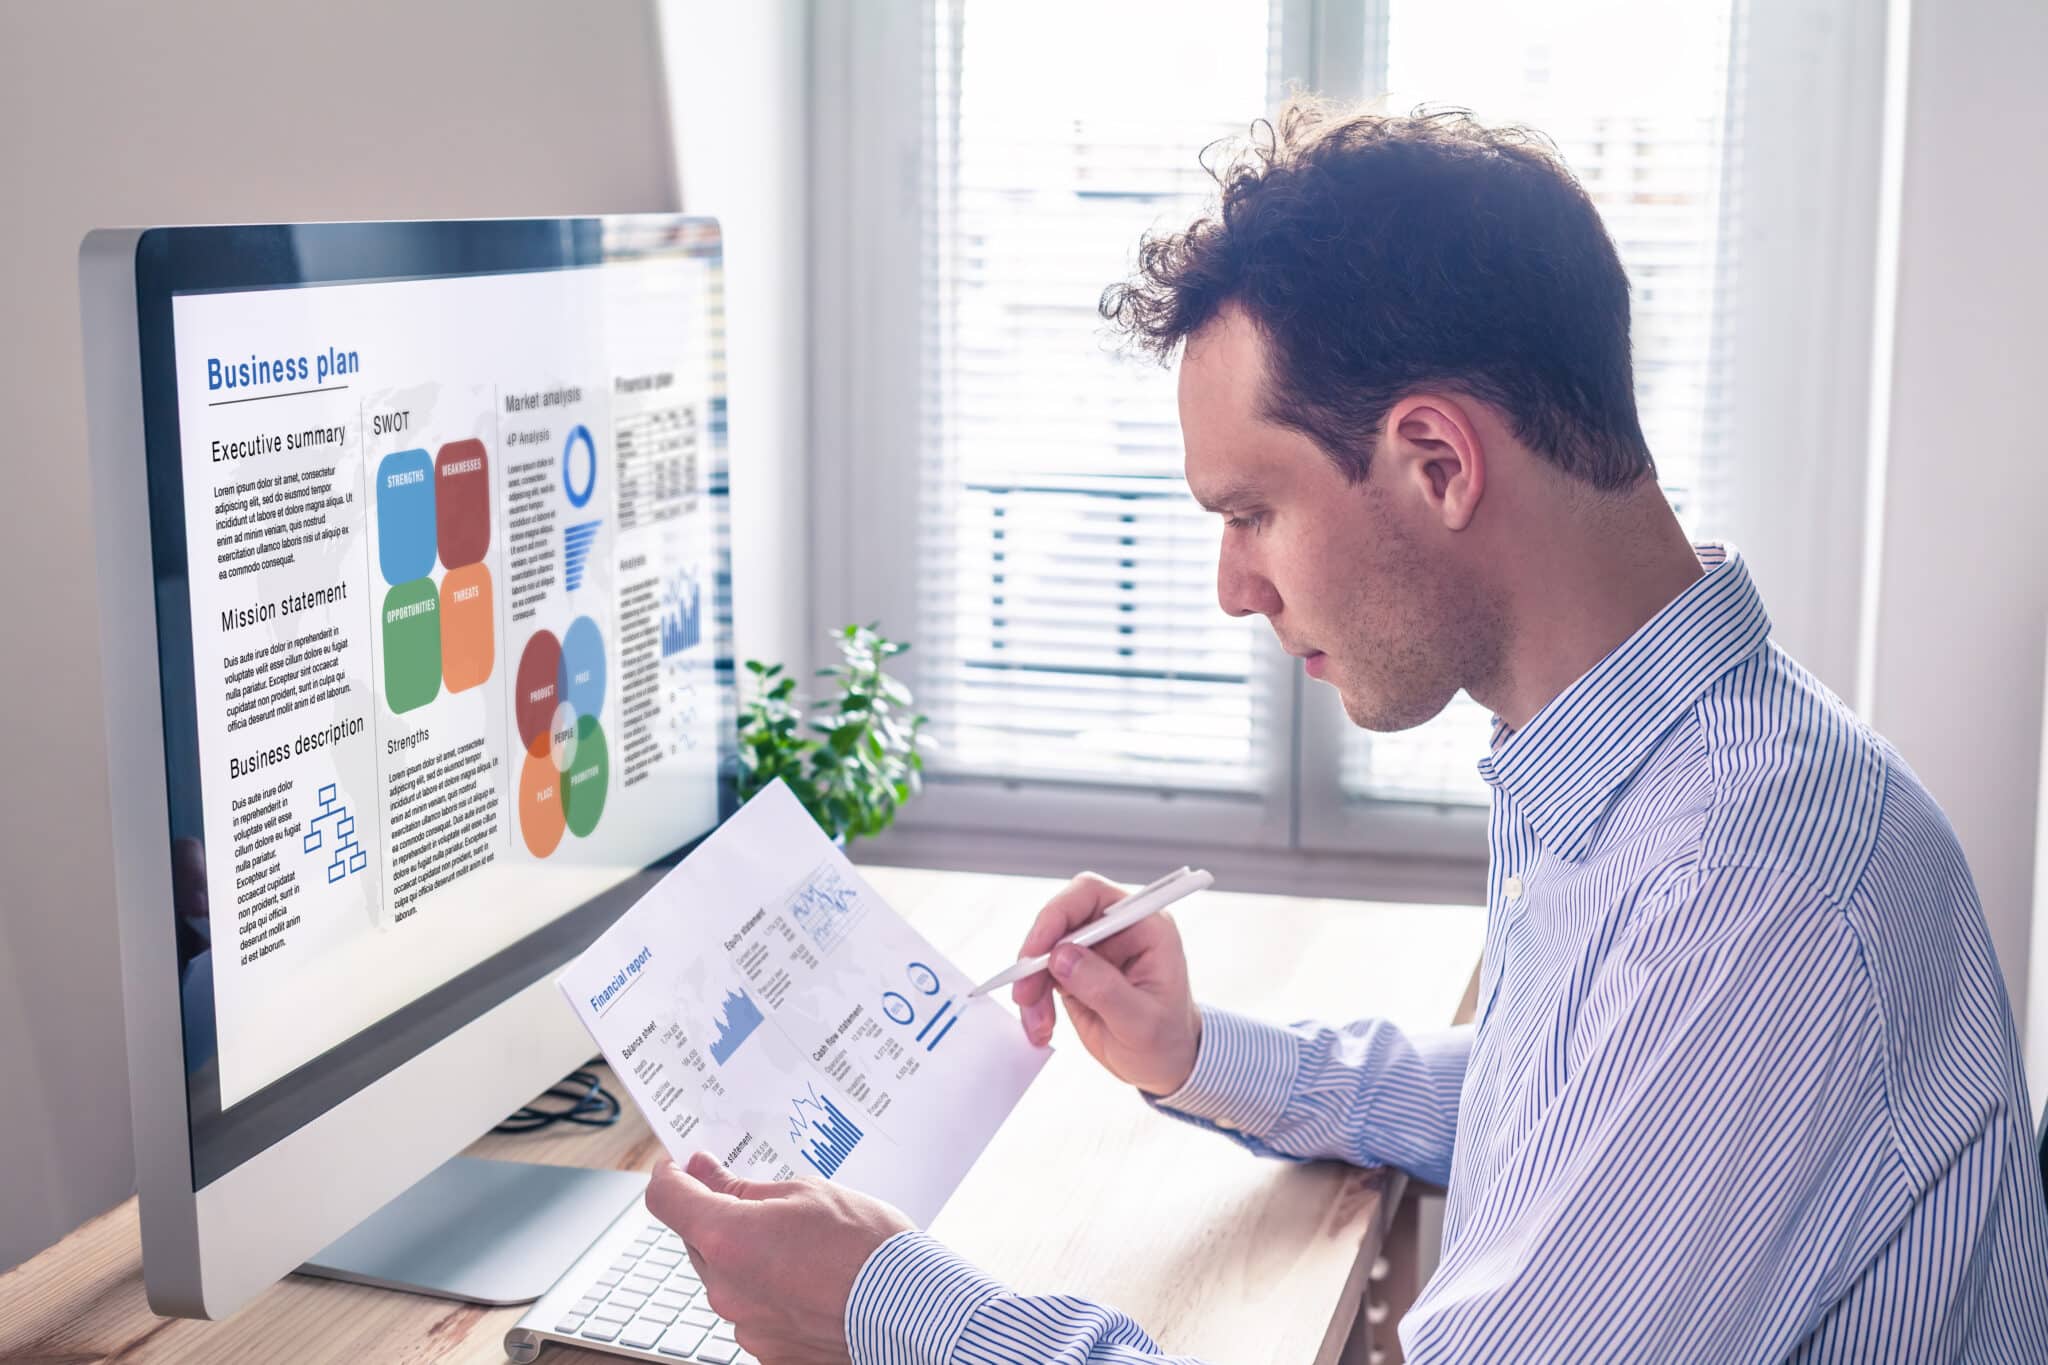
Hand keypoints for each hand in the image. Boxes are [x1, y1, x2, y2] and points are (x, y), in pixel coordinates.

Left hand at [645, 1152, 914, 1364]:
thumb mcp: (805, 1193)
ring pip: (727, 1277)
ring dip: (748, 1258)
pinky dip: (770, 1292)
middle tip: (762, 1202)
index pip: (667, 1199)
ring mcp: (745, 1324)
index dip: (670, 1176)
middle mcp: (724, 1287)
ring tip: (804, 1248)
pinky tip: (810, 1280)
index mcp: (726, 1237)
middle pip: (697, 1240)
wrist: (910, 1309)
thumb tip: (707, 1173)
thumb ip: (743, 1187)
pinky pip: (753, 1310)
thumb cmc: (866, 1246)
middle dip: (718, 1217)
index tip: (682, 1167)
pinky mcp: (767, 1350)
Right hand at [1012, 872, 1201, 1095]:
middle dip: (1037, 957)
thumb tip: (1060, 956)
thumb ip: (1103, 987)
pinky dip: (1034, 999)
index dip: (1057, 914)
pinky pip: (1042, 974)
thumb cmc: (1166, 1041)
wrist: (1166, 1065)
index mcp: (1146, 926)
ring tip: (1038, 1024)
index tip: (1037, 952)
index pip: (1092, 894)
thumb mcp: (1141, 1022)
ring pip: (1045, 949)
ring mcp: (1096, 949)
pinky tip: (1041, 1027)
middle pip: (1060, 919)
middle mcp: (1118, 929)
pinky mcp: (1076, 970)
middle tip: (1025, 994)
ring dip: (1032, 985)